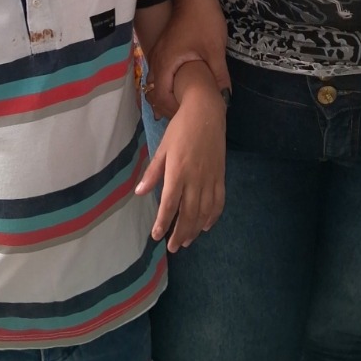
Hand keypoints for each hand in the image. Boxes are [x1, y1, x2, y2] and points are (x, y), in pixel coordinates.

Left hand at [136, 76, 225, 250]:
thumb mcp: (162, 148)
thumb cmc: (180, 129)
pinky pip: (218, 202)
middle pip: (188, 213)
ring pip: (204, 212)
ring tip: (186, 242)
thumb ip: (153, 172)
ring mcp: (210, 179)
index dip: (163, 222)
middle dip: (179, 233)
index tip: (156, 236)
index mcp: (178, 171)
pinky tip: (206, 226)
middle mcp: (195, 179)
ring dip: (195, 229)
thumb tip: (139, 192)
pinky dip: (213, 216)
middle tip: (172, 247)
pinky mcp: (220, 176)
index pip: (169, 204)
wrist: (207, 113)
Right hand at [145, 0, 229, 118]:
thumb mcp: (214, 48)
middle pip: (156, 92)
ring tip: (185, 105)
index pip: (160, 96)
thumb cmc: (203, 19)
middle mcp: (156, 60)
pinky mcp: (163, 49)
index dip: (172, 110)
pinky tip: (182, 88)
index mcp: (165, 63)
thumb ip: (218, 75)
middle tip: (187, 114)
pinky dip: (168, 84)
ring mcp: (158, 54)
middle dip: (169, 106)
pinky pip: (161, 74)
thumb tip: (225, 97)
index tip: (187, 115)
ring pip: (157, 83)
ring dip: (168, 95)